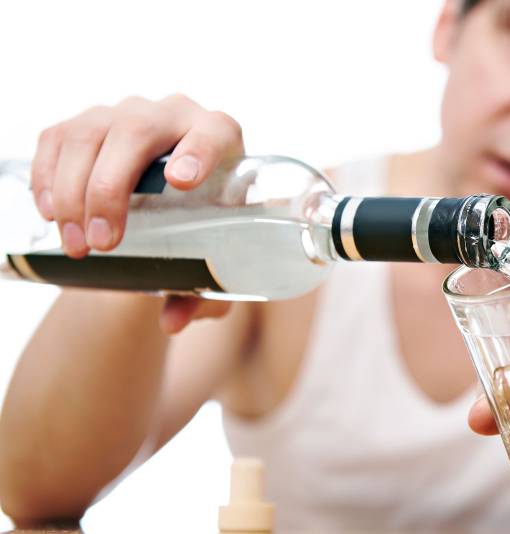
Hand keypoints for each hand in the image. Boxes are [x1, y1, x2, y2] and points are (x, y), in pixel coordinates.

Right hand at [32, 94, 243, 332]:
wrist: (178, 199)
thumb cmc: (209, 227)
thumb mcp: (215, 259)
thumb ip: (203, 294)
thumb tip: (172, 322)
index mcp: (221, 137)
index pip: (214, 134)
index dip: (198, 152)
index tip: (181, 183)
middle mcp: (175, 113)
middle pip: (137, 132)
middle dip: (111, 188)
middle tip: (102, 243)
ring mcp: (128, 112)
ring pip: (90, 132)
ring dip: (73, 189)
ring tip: (75, 242)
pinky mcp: (90, 121)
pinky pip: (58, 135)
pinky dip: (47, 173)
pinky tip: (48, 212)